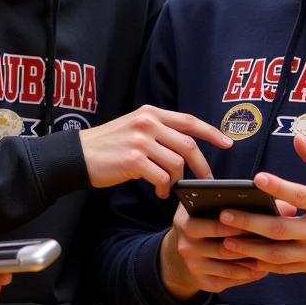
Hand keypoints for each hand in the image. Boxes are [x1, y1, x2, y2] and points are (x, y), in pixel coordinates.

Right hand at [80, 105, 232, 197]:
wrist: (77, 155)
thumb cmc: (107, 145)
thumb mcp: (134, 127)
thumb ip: (158, 131)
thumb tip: (186, 147)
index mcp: (150, 113)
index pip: (189, 121)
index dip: (211, 132)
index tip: (228, 143)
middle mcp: (147, 123)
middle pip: (188, 145)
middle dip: (201, 166)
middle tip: (206, 180)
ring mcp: (140, 141)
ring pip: (176, 164)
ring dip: (178, 181)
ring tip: (169, 188)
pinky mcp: (133, 160)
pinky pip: (161, 177)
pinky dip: (164, 188)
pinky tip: (159, 191)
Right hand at [159, 202, 270, 299]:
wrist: (177, 256)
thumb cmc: (200, 223)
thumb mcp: (201, 207)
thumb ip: (223, 196)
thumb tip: (266, 196)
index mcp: (185, 223)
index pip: (215, 224)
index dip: (239, 223)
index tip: (261, 219)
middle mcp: (186, 246)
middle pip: (224, 248)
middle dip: (250, 243)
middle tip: (273, 239)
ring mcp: (193, 266)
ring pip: (230, 266)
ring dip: (252, 261)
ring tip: (272, 254)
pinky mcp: (202, 283)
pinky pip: (230, 280)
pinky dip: (248, 275)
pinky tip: (262, 268)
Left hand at [220, 135, 305, 274]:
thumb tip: (297, 138)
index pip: (300, 196)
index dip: (279, 187)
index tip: (256, 178)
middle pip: (281, 229)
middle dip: (250, 223)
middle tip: (224, 215)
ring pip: (278, 255)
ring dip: (250, 249)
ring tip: (225, 240)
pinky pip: (283, 268)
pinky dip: (261, 265)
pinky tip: (241, 257)